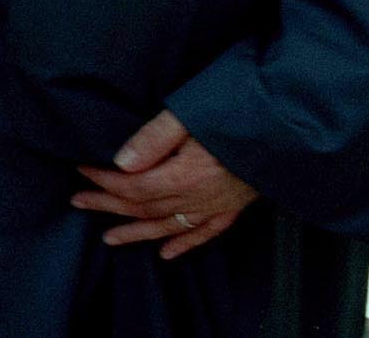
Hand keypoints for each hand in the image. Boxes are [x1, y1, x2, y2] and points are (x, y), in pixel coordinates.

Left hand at [73, 110, 257, 258]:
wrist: (290, 129)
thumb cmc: (238, 114)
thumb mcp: (190, 115)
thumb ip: (154, 137)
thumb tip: (121, 160)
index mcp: (184, 176)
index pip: (133, 186)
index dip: (104, 180)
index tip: (82, 170)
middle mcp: (199, 198)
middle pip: (144, 208)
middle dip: (108, 206)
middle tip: (78, 202)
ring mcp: (217, 205)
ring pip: (169, 227)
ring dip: (137, 232)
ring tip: (110, 238)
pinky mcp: (234, 206)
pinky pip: (205, 233)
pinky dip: (183, 244)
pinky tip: (167, 253)